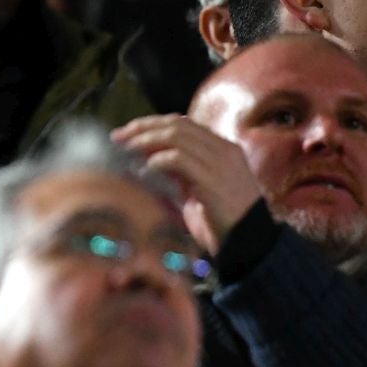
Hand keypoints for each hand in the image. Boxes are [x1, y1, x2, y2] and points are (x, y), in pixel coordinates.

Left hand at [112, 115, 263, 253]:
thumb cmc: (220, 221)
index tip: (127, 132)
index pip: (184, 123)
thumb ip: (179, 171)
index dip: (152, 124)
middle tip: (117, 137)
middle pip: (177, 124)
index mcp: (223, 149)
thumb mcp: (197, 189)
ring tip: (127, 150)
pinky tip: (145, 170)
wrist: (248, 244)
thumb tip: (149, 157)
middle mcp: (224, 150)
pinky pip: (179, 159)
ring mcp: (221, 163)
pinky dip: (158, 160)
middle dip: (143, 127)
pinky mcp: (213, 179)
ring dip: (146, 140)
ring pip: (177, 136)